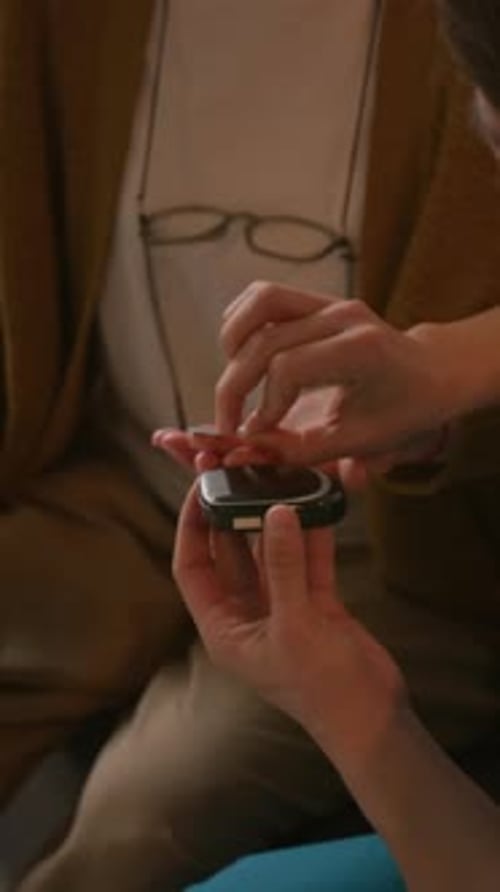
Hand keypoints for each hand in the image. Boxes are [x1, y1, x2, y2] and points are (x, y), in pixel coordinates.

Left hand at [174, 486, 405, 765]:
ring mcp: (282, 607)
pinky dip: (312, 536)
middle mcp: (246, 614)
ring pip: (271, 553)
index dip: (192, 527)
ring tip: (278, 481)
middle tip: (239, 474)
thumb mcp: (296, 625)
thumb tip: (277, 512)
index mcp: (223, 628)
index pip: (192, 567)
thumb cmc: (322, 687)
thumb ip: (285, 566)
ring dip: (276, 521)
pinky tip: (317, 504)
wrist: (372, 718)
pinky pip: (307, 560)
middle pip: (230, 553)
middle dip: (233, 514)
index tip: (201, 489)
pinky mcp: (315, 604)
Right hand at [215, 281, 456, 462]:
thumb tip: (245, 449)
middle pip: (264, 339)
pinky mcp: (317, 300)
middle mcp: (342, 316)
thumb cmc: (406, 409)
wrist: (434, 372)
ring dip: (233, 342)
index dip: (265, 406)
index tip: (259, 434)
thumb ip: (301, 448)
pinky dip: (243, 324)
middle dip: (235, 385)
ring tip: (233, 382)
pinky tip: (243, 357)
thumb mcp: (360, 441)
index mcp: (361, 349)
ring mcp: (329, 302)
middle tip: (228, 422)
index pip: (287, 368)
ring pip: (259, 302)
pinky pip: (264, 297)